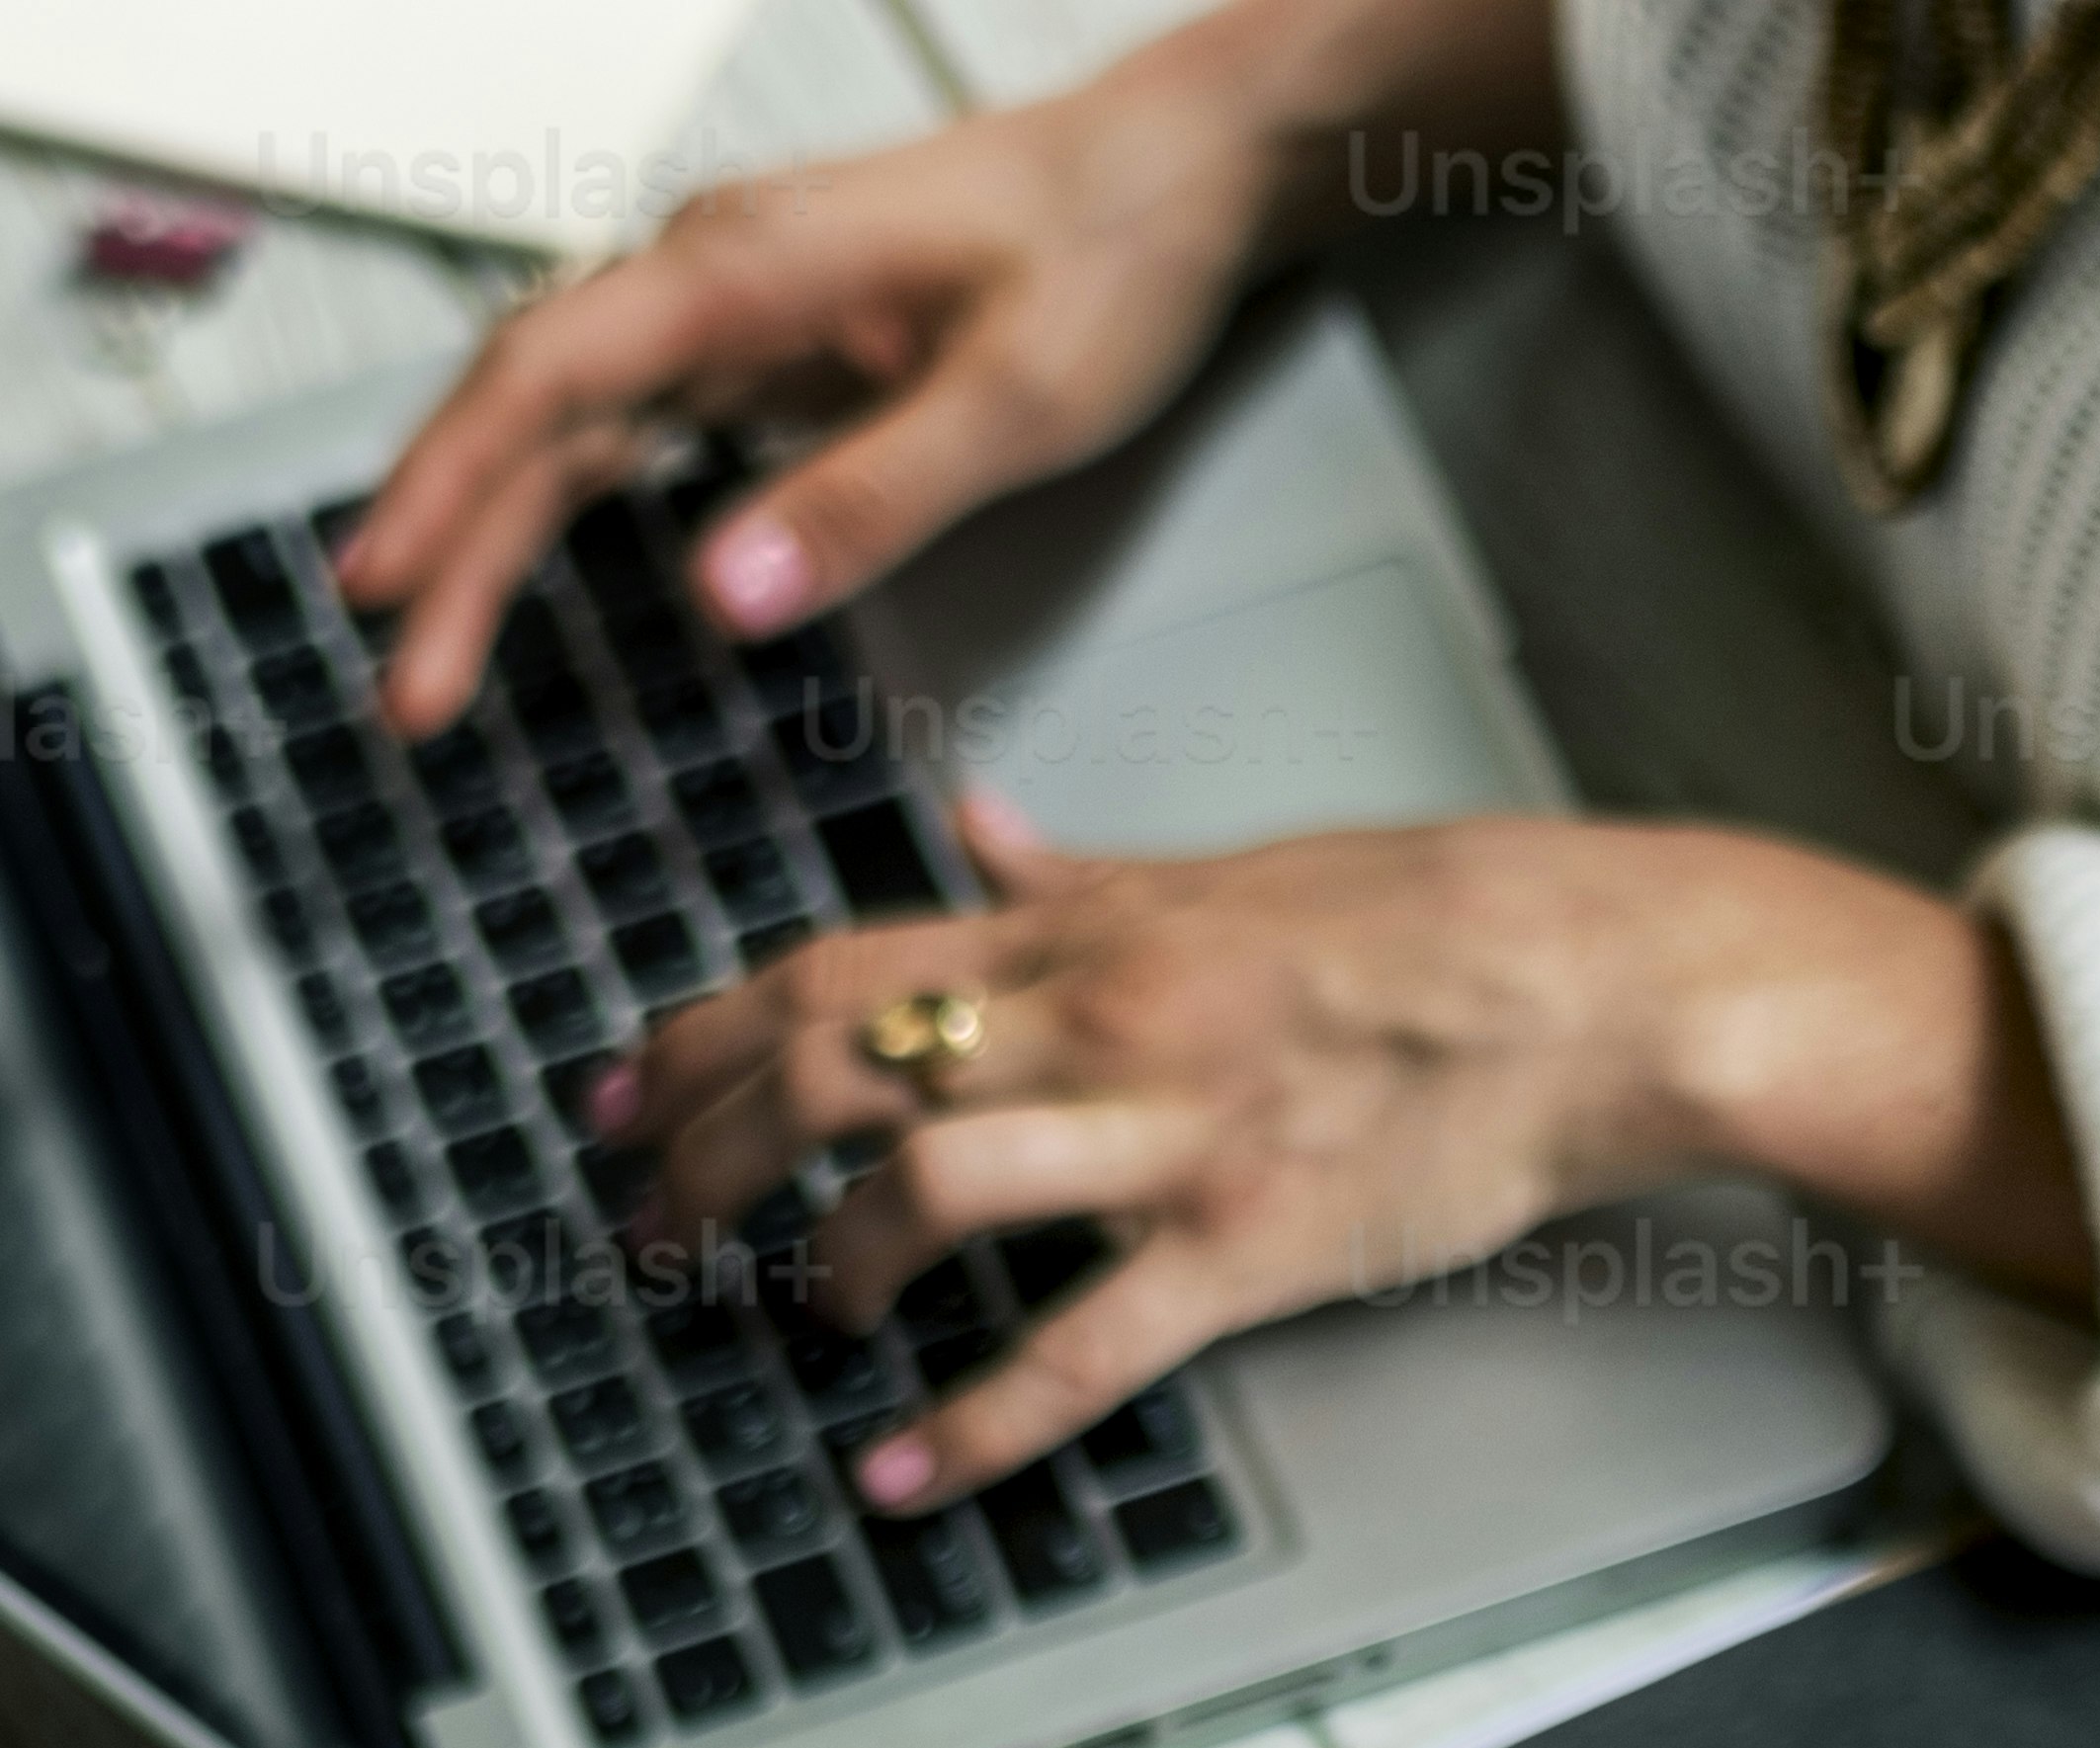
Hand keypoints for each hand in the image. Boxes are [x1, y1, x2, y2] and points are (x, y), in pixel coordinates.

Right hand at [339, 44, 1292, 739]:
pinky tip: (528, 561)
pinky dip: (561, 492)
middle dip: (451, 541)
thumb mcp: (1015, 403)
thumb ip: (869, 502)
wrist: (1173, 173)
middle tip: (406, 684)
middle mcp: (713, 270)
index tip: (388, 590)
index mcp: (749, 268)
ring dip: (493, 528)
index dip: (454, 490)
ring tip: (440, 649)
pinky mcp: (766, 338)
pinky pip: (628, 418)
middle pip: (532, 405)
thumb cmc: (1109, 256)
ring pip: (568, 415)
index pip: (551, 380)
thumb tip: (724, 598)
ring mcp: (732, 302)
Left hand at [594, 809, 2078, 1501]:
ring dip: (829, 1258)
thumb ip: (1085, 870)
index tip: (621, 1091)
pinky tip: (902, 1475)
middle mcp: (1100, 1016)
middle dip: (709, 1147)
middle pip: (838, 1063)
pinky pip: (1085, 1341)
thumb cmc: (1441, 927)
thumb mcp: (1236, 869)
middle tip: (646, 1224)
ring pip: (931, 1177)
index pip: (839, 961)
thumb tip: (977, 830)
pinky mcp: (1252, 1243)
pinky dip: (979, 1421)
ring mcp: (1172, 1131)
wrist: (1598, 982)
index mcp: (1087, 927)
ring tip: (791, 1315)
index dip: (700, 1031)